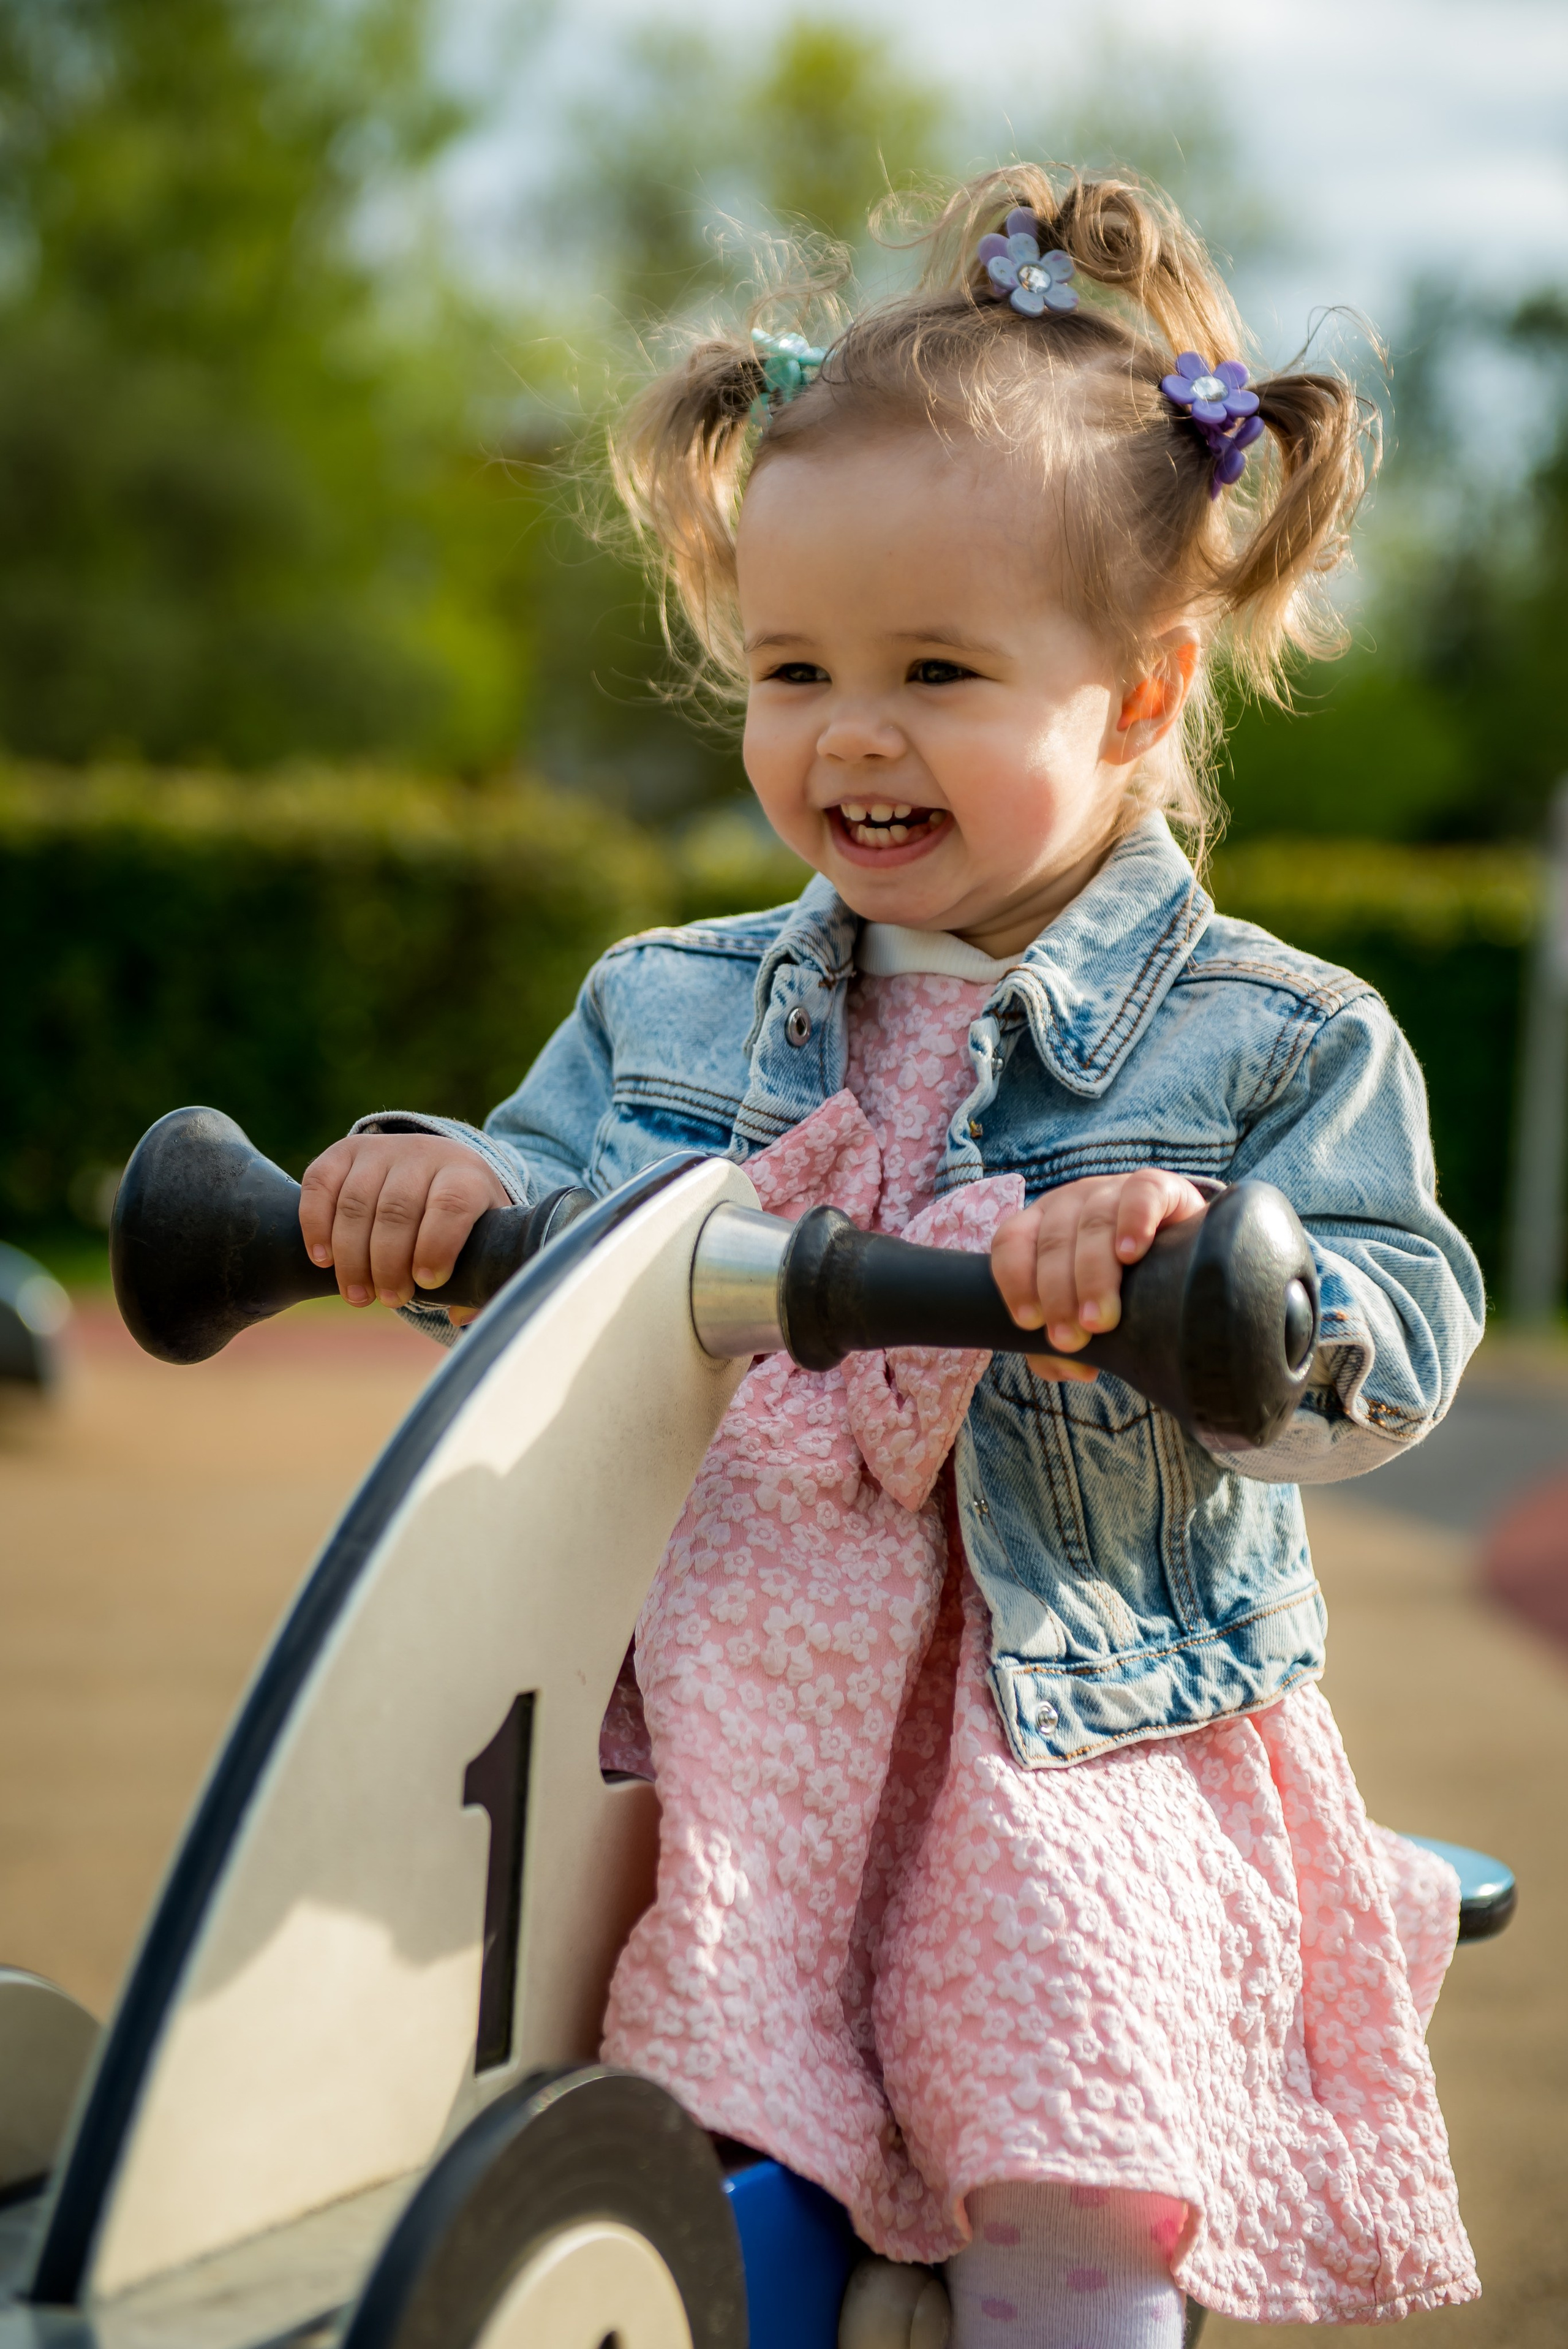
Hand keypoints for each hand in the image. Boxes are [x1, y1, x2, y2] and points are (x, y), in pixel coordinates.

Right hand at [299, 1133, 509, 1318]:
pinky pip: (320, 1185)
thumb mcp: (486, 1240)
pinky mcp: (342, 1152)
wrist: (437, 1166)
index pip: (452, 1204)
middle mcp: (422, 1154)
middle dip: (388, 1264)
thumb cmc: (464, 1217)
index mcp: (465, 1175)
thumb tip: (460, 1316)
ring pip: (356, 1203)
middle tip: (389, 1300)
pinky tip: (324, 1260)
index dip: (437, 1246)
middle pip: (397, 1210)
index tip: (427, 1282)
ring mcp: (379, 1150)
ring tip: (358, 1295)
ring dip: (351, 1257)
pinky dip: (316, 1225)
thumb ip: (484, 1278)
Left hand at [991, 1169, 1208, 1381]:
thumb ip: (1066, 1344)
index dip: (1014, 1281)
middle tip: (1071, 1339)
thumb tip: (1075, 1369)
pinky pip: (1140, 1194)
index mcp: (1041, 1228)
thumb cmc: (1121, 1285)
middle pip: (1053, 1241)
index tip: (1029, 1323)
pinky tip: (1132, 1253)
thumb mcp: (1087, 1310)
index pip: (1011, 1243)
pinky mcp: (1156, 1185)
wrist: (1183, 1245)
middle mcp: (1070, 1203)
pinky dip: (1134, 1221)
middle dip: (1058, 1294)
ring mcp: (1110, 1190)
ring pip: (1093, 1223)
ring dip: (1093, 1274)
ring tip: (1099, 1319)